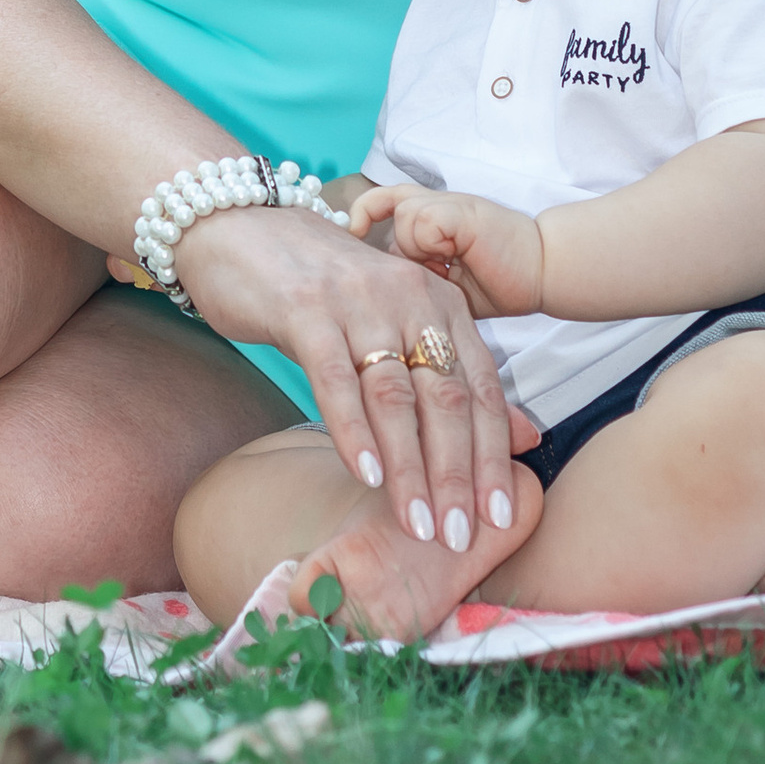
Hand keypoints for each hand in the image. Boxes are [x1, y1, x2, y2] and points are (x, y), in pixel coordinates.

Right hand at [172, 202, 539, 557]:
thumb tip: (523, 437)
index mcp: (439, 301)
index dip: (493, 457)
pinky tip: (367, 475)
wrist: (241, 226)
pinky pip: (336, 379)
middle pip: (446, 397)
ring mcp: (356, 301)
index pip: (482, 388)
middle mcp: (407, 297)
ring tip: (419, 526)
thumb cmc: (321, 287)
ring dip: (411, 468)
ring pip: (396, 396)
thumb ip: (454, 377)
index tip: (499, 518)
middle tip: (460, 537)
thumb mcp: (395, 324)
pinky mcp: (305, 309)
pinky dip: (354, 431)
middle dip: (458, 475)